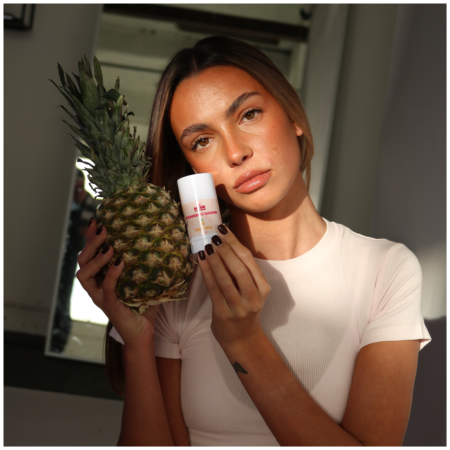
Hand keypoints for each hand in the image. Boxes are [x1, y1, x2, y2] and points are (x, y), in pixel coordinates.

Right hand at [76, 218, 159, 349]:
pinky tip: (119, 263)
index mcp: (100, 276)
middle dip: (90, 243)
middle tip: (102, 229)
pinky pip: (105, 288)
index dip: (89, 236)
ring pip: (84, 275)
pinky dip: (111, 275)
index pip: (90, 253)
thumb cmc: (143, 304)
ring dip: (96, 259)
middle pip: (82, 260)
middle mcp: (95, 285)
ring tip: (108, 247)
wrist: (143, 331)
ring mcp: (99, 296)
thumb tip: (166, 240)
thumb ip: (147, 262)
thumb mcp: (143, 279)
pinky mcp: (108, 306)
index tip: (96, 219)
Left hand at [198, 224, 270, 347]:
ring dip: (215, 260)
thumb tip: (224, 241)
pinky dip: (206, 273)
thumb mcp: (251, 289)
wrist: (241, 337)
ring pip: (226, 279)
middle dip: (225, 250)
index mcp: (263, 288)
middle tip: (214, 236)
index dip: (235, 243)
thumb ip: (242, 270)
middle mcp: (254, 297)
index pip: (249, 260)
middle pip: (239, 268)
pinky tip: (201, 261)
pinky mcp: (224, 313)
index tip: (224, 229)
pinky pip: (214, 289)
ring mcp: (239, 307)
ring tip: (207, 246)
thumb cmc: (244, 306)